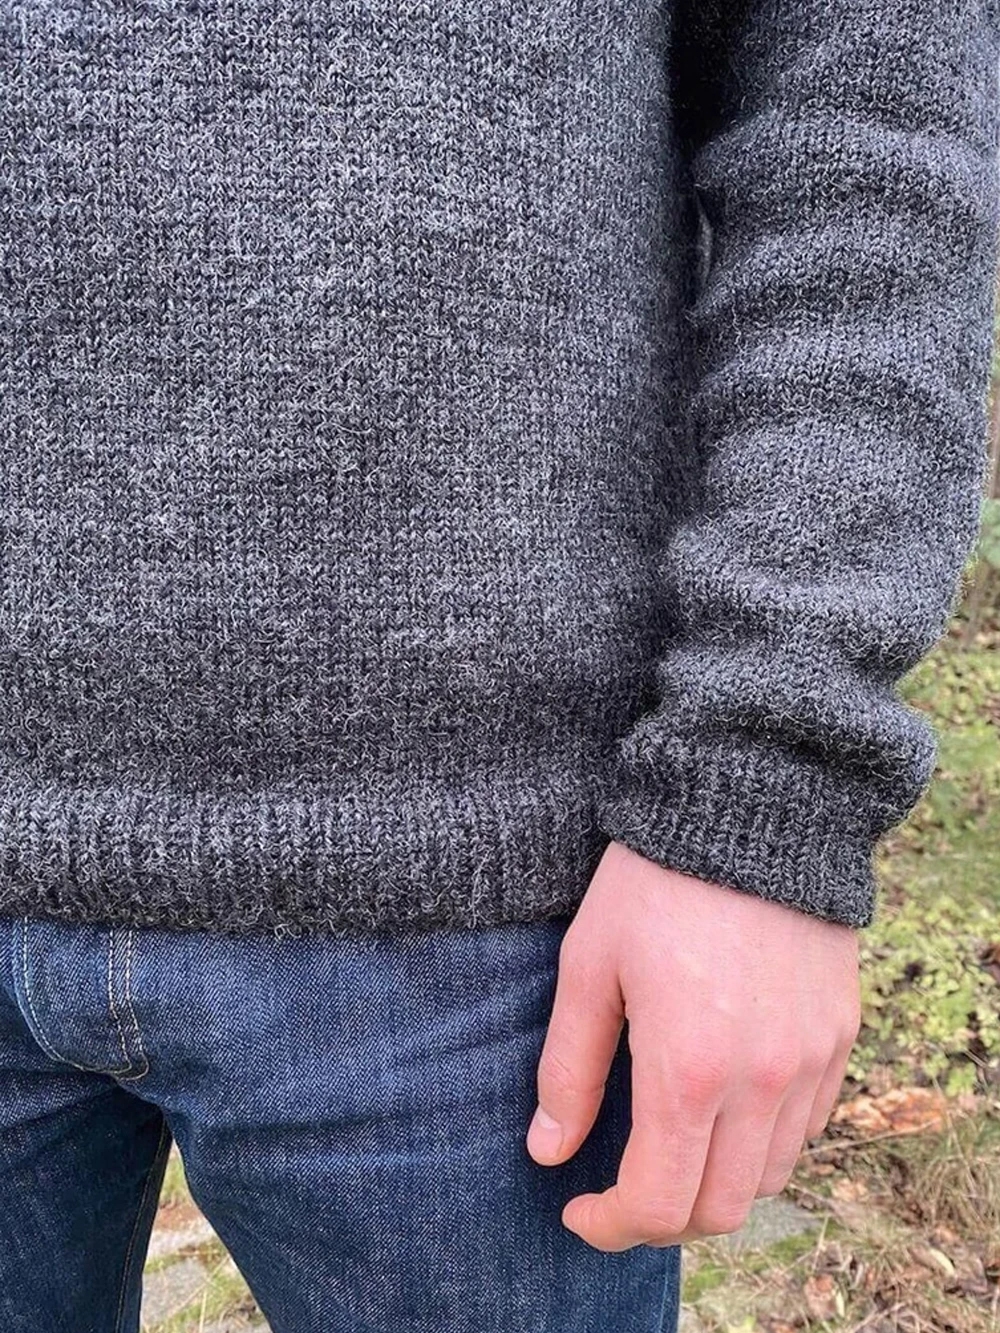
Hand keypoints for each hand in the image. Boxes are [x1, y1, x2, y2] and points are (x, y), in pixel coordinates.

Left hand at [525, 840, 860, 1250]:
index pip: (659, 1204)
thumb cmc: (653, 880)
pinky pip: (809, 1122)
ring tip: (671, 1148)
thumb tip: (547, 1151)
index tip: (576, 1209)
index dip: (611, 1225)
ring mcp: (811, 1058)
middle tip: (619, 1189)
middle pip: (721, 1208)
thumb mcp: (589, 963)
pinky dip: (765, 1141)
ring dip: (716, 1183)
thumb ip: (569, 1068)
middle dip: (662, 1217)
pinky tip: (726, 1104)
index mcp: (688, 1068)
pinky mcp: (839, 1032)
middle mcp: (762, 1080)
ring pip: (771, 1175)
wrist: (748, 804)